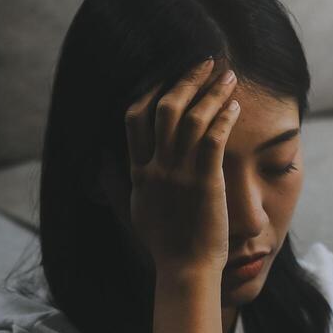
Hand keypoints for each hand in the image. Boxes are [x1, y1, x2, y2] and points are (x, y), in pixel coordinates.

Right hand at [123, 57, 239, 275]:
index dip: (150, 91)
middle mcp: (156, 167)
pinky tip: (235, 106)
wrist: (184, 269)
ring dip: (212, 92)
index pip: (135, 119)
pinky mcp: (205, 181)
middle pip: (165, 108)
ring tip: (229, 76)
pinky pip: (215, 139)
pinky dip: (224, 117)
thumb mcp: (133, 210)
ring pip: (193, 118)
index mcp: (139, 172)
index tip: (167, 76)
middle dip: (187, 80)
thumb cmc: (164, 245)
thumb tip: (98, 167)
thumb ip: (117, 185)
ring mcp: (180, 173)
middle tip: (206, 63)